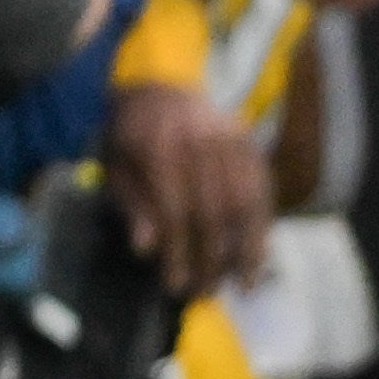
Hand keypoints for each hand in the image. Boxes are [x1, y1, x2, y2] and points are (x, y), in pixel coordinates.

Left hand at [100, 74, 272, 301]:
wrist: (159, 86)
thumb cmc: (129, 135)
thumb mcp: (114, 167)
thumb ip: (132, 205)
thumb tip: (147, 249)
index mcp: (159, 147)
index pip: (175, 211)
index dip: (179, 252)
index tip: (177, 285)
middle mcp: (201, 142)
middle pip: (213, 211)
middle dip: (211, 258)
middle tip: (206, 292)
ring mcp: (231, 140)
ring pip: (246, 202)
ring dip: (246, 248)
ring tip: (242, 283)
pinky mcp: (251, 143)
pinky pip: (263, 189)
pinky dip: (263, 224)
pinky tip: (259, 253)